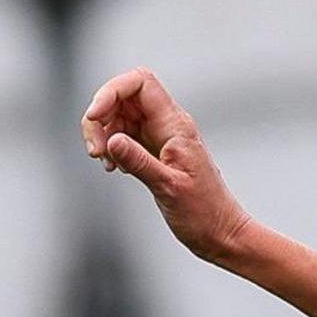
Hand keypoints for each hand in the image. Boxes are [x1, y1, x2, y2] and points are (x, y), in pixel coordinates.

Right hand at [83, 67, 256, 266]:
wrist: (221, 233)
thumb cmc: (204, 213)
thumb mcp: (168, 187)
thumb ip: (139, 161)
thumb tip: (111, 140)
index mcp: (176, 125)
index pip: (140, 82)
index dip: (111, 91)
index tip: (94, 117)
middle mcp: (168, 125)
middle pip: (124, 96)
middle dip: (101, 117)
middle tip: (96, 151)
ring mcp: (161, 137)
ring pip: (121, 116)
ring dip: (104, 134)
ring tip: (106, 163)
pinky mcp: (155, 152)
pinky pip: (126, 136)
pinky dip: (113, 147)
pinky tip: (115, 168)